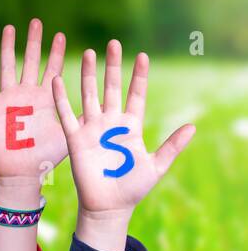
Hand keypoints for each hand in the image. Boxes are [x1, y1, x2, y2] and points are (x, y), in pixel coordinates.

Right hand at [0, 19, 67, 191]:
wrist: (20, 175)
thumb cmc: (46, 160)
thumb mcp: (71, 135)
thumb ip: (84, 118)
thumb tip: (109, 108)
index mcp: (46, 99)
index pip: (53, 69)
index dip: (57, 53)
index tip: (61, 34)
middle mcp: (27, 95)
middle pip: (30, 61)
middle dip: (34, 42)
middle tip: (37, 22)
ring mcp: (8, 99)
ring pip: (7, 66)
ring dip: (9, 48)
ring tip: (11, 27)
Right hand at [52, 41, 194, 250]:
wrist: (108, 206)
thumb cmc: (133, 188)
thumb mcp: (156, 165)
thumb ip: (172, 145)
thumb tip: (193, 126)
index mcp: (131, 127)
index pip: (136, 95)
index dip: (139, 76)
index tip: (142, 56)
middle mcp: (111, 123)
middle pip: (112, 88)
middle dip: (113, 66)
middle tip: (113, 44)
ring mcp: (92, 128)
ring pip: (89, 94)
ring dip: (87, 74)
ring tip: (87, 53)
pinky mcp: (75, 138)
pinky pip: (66, 114)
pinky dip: (61, 98)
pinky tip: (57, 80)